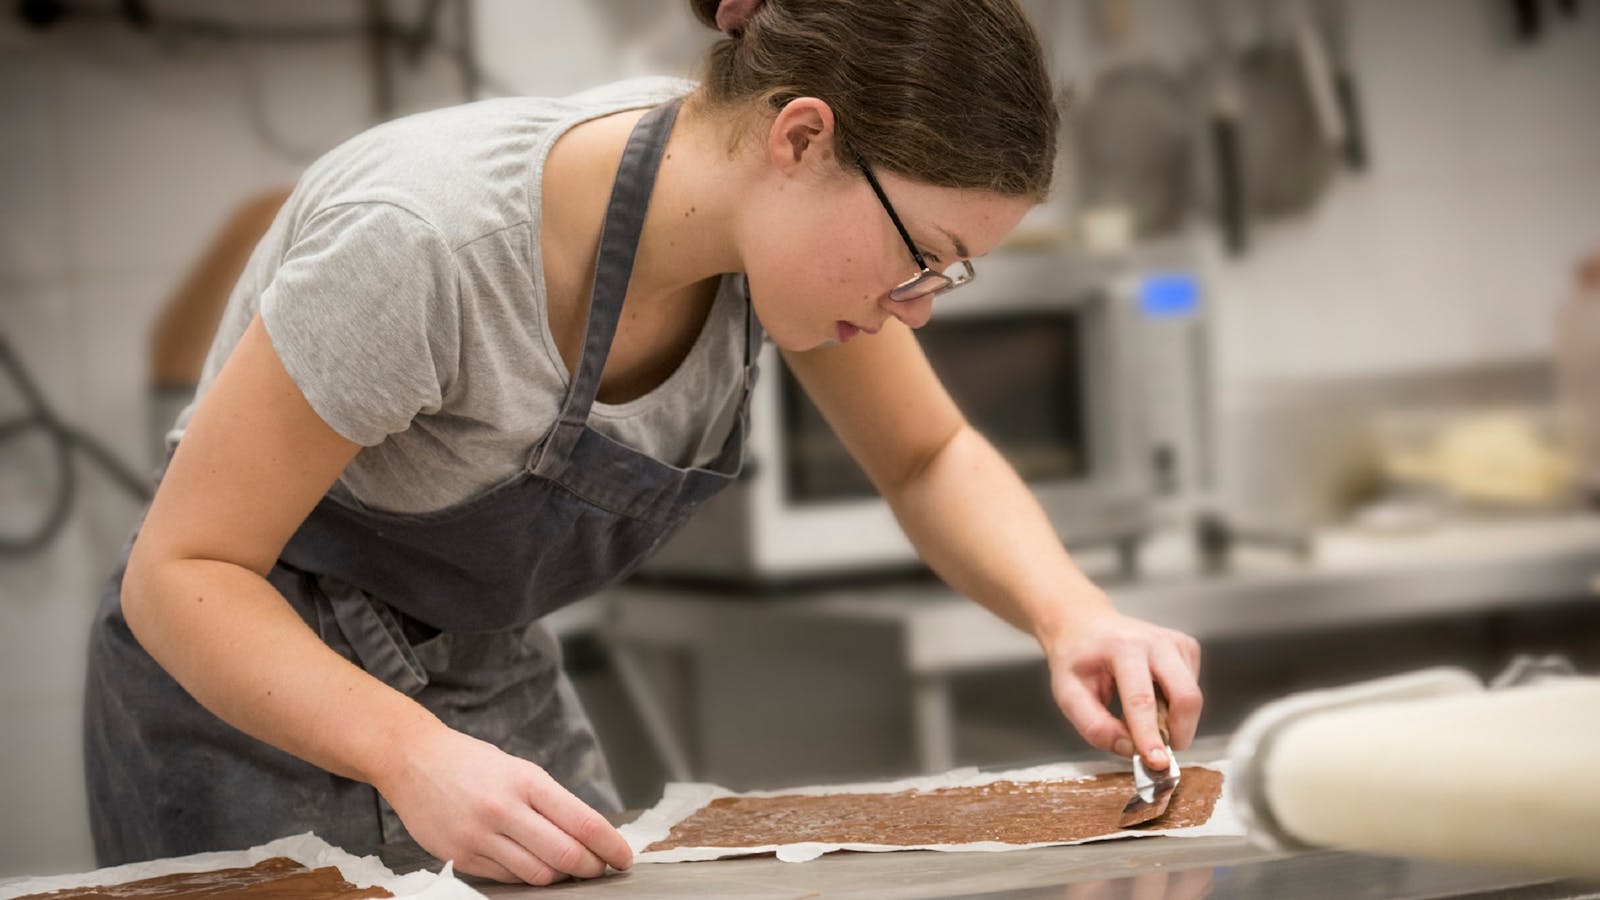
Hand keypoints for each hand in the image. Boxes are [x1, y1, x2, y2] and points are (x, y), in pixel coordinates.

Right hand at [375, 724, 632, 883]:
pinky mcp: (461, 856)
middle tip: (599, 869)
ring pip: (538, 875)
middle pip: (565, 855)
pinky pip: (507, 879)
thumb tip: (587, 835)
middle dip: (591, 868)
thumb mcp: (518, 769)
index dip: (610, 846)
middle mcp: (504, 809)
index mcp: (526, 781)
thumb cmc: (471, 763)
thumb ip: (550, 802)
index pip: (583, 822)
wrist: (412, 760)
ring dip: (559, 877)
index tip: (623, 857)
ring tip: (565, 869)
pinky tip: (531, 865)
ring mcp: (480, 835)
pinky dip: (526, 877)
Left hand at [1040, 604, 1201, 770]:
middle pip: (1185, 696)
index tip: (1157, 763)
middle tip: (1159, 754)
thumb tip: (1129, 749)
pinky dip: (1175, 707)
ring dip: (1173, 722)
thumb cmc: (1076, 660)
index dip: (1150, 735)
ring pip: (1192, 698)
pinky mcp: (1188, 648)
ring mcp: (1176, 642)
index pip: (1141, 699)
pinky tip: (1153, 698)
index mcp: (1122, 647)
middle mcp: (1155, 640)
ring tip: (1142, 718)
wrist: (1085, 625)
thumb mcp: (1068, 693)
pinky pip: (1191, 690)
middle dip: (1179, 733)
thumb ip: (1094, 726)